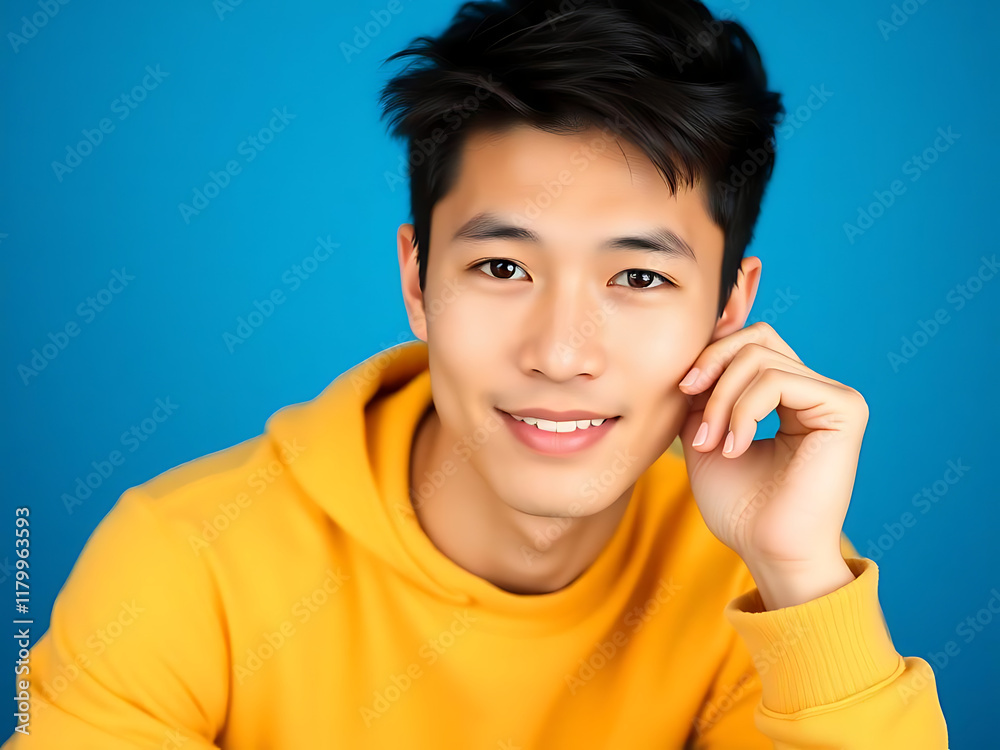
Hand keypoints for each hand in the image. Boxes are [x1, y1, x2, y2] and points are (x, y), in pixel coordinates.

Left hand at [677, 322, 868, 604]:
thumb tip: (695, 354)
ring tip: (712, 444)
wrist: (767, 551)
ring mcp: (832, 397)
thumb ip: (704, 394)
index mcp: (789, 395)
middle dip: (711, 368)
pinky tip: (735, 448)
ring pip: (759, 359)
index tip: (681, 390)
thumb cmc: (740, 507)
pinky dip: (743, 412)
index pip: (749, 342)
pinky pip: (776, 381)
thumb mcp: (705, 435)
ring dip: (721, 401)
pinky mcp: (844, 409)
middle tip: (689, 407)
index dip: (710, 355)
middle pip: (755, 338)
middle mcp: (815, 390)